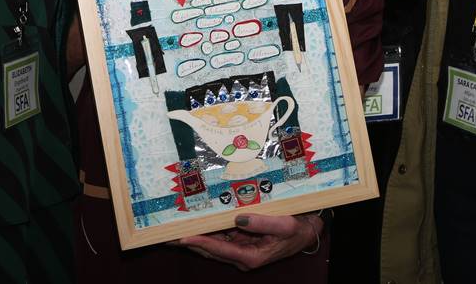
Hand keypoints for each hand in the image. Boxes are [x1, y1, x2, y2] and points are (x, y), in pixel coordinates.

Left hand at [174, 213, 321, 270]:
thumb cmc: (296, 229)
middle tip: (169, 234)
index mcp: (251, 257)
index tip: (182, 237)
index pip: (219, 249)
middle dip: (190, 242)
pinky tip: (196, 223)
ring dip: (196, 237)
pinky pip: (220, 238)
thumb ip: (261, 222)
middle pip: (210, 250)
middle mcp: (242, 257)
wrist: (306, 232)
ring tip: (175, 228)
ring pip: (213, 245)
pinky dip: (208, 232)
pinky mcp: (241, 243)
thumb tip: (237, 218)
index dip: (200, 242)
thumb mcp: (284, 225)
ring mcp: (241, 251)